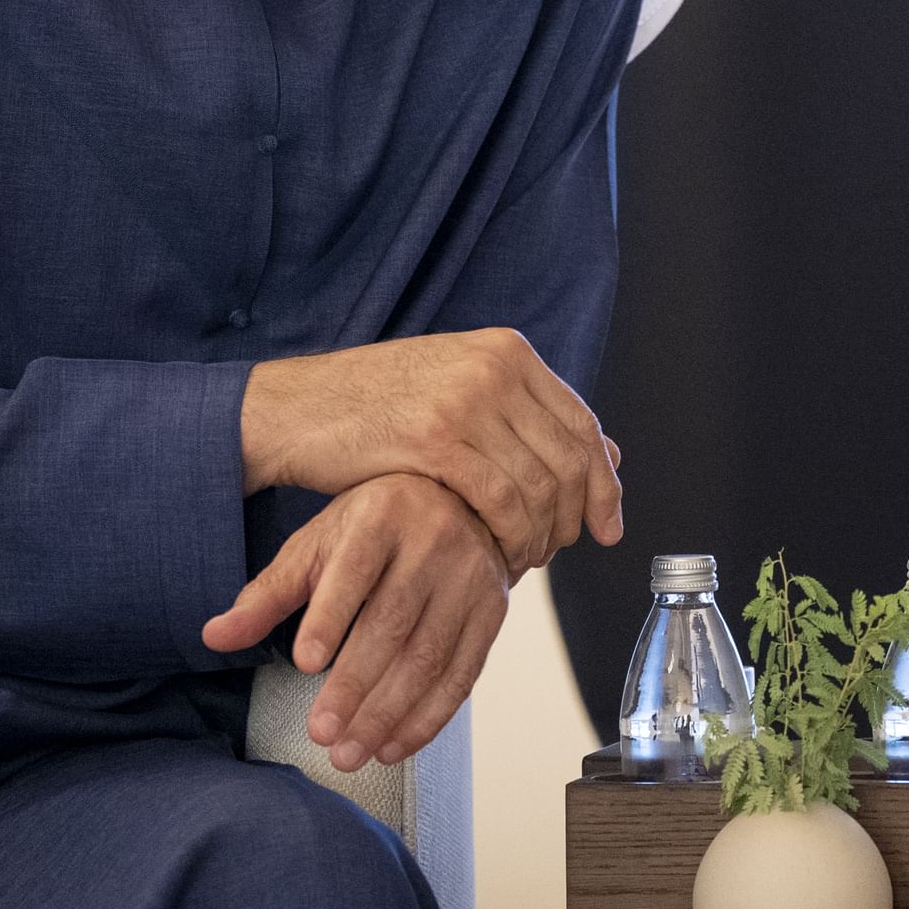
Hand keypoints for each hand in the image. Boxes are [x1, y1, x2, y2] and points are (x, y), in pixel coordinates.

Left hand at [202, 474, 511, 772]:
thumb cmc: (371, 526)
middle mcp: (432, 543)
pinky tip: (393, 747)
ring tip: (350, 754)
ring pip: (430, 655)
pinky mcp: (491, 611)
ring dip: (389, 712)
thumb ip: (268, 594)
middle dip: (356, 685)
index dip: (332, 617)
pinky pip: (464, 673)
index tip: (304, 664)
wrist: (461, 502)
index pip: (356, 569)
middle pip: (393, 622)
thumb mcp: (316, 545)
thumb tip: (212, 637)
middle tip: (321, 734)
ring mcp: (468, 579)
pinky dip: (429, 717)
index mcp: (382, 516)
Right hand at [240, 330, 623, 572]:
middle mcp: (494, 367)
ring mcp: (465, 401)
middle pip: (568, 458)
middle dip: (574, 515)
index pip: (582, 422)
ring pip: (537, 485)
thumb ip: (529, 415)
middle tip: (559, 551)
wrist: (298, 408)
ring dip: (539, 534)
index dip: (603, 482)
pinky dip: (508, 537)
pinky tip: (496, 556)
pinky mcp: (434, 439)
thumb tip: (610, 450)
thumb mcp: (460, 389)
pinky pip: (499, 501)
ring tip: (523, 559)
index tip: (609, 525)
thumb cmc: (377, 405)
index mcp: (507, 349)